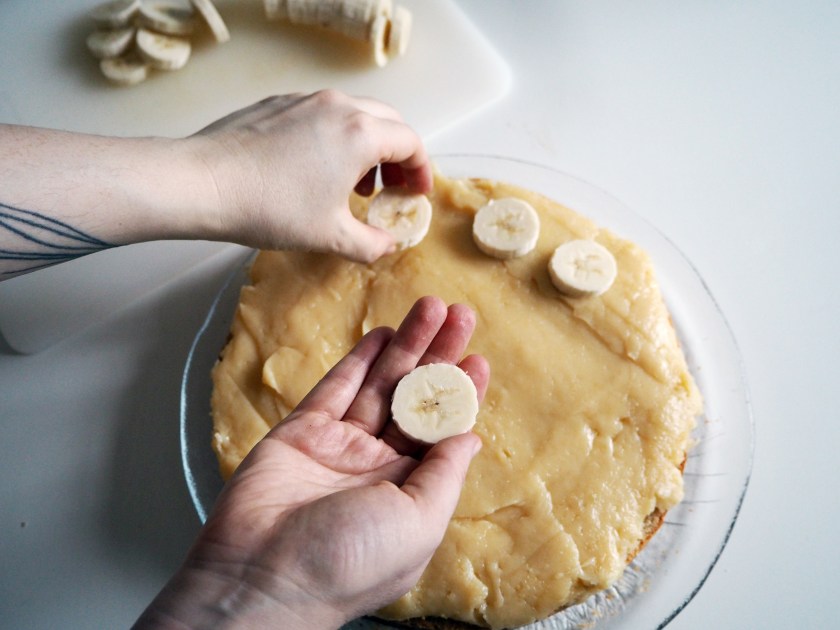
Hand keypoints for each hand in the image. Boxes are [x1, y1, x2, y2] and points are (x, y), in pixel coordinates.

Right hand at [137, 296, 488, 628]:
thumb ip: (444, 474)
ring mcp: (340, 446)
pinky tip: (383, 334)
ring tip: (430, 308)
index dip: (462, 393)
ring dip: (406, 345)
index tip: (477, 359)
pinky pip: (337, 388)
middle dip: (439, 356)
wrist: (262, 575)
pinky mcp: (302, 432)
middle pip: (416, 398)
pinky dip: (360, 360)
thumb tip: (471, 437)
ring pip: (380, 385)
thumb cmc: (349, 563)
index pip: (444, 430)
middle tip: (460, 315)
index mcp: (410, 490)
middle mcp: (378, 465)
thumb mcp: (420, 523)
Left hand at [188, 90, 432, 262]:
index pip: (410, 142)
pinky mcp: (278, 103)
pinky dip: (335, 137)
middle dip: (398, 155)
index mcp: (360, 134)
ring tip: (354, 183)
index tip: (415, 195)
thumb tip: (388, 246)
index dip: (421, 171)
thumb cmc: (271, 209)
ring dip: (367, 146)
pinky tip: (315, 170)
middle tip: (392, 188)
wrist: (204, 183)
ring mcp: (306, 100)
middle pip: (388, 122)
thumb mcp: (330, 236)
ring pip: (355, 114)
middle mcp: (338, 107)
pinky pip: (322, 114)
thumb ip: (371, 244)